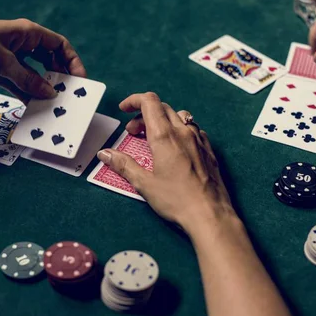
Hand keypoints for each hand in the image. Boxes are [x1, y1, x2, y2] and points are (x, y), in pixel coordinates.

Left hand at [0, 18, 86, 100]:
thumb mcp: (4, 62)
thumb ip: (28, 79)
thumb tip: (50, 93)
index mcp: (27, 33)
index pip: (58, 45)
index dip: (72, 61)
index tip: (79, 80)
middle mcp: (22, 44)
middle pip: (48, 61)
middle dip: (58, 77)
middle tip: (67, 96)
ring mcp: (10, 59)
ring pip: (33, 75)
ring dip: (41, 89)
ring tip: (51, 105)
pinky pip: (19, 84)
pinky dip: (26, 94)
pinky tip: (33, 107)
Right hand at [96, 92, 235, 228]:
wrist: (210, 215)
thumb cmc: (176, 200)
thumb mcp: (144, 184)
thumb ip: (123, 165)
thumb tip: (105, 153)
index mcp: (165, 136)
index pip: (149, 102)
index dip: (134, 100)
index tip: (123, 109)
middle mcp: (184, 132)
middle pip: (162, 108)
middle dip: (143, 115)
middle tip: (133, 133)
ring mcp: (199, 140)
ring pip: (179, 117)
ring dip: (162, 121)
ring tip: (153, 140)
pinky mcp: (209, 150)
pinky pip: (193, 130)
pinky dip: (179, 131)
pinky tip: (176, 148)